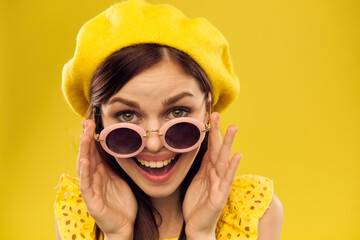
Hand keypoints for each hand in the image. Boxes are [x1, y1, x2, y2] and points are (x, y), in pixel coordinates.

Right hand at [78, 119, 136, 239]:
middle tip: (87, 122)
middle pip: (88, 155)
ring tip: (84, 136)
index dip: (92, 137)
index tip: (91, 122)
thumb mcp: (119, 178)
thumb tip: (117, 145)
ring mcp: (91, 190)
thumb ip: (114, 164)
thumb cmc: (121, 202)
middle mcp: (93, 178)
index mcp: (100, 173)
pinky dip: (85, 172)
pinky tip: (85, 160)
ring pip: (85, 167)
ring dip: (84, 151)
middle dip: (87, 139)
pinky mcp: (92, 201)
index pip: (94, 152)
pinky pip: (87, 185)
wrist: (124, 225)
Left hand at [182, 112, 241, 238]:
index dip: (211, 132)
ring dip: (228, 144)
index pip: (211, 147)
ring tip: (232, 128)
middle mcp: (218, 175)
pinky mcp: (219, 196)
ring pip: (224, 161)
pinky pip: (226, 180)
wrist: (197, 226)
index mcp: (210, 170)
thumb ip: (204, 165)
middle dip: (218, 132)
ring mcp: (220, 185)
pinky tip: (237, 155)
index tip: (211, 115)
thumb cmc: (197, 203)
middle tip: (218, 114)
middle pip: (218, 150)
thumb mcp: (198, 179)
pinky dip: (232, 167)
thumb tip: (206, 148)